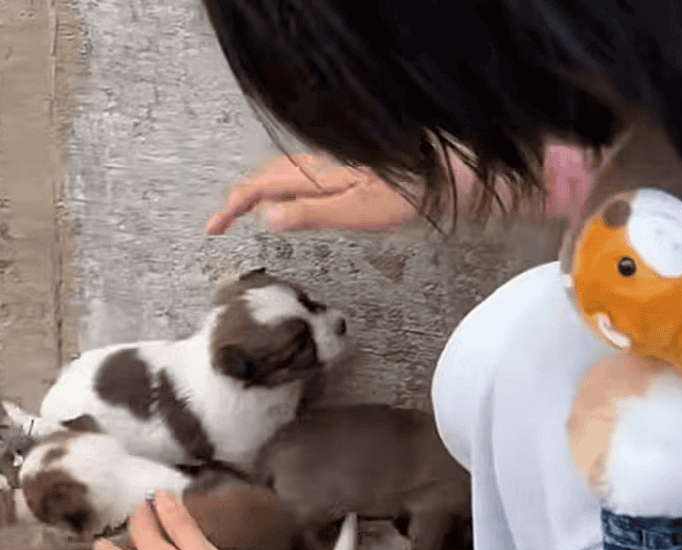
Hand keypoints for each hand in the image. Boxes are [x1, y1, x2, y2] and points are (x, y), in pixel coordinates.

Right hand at [206, 152, 418, 234]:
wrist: (446, 179)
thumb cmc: (409, 196)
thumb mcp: (357, 212)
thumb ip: (312, 214)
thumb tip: (268, 218)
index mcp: (317, 176)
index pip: (260, 188)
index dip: (232, 208)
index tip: (213, 228)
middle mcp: (321, 167)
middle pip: (265, 177)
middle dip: (238, 199)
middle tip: (220, 223)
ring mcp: (334, 168)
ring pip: (281, 174)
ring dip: (256, 193)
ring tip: (243, 213)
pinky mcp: (348, 173)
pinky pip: (300, 176)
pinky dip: (280, 189)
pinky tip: (288, 201)